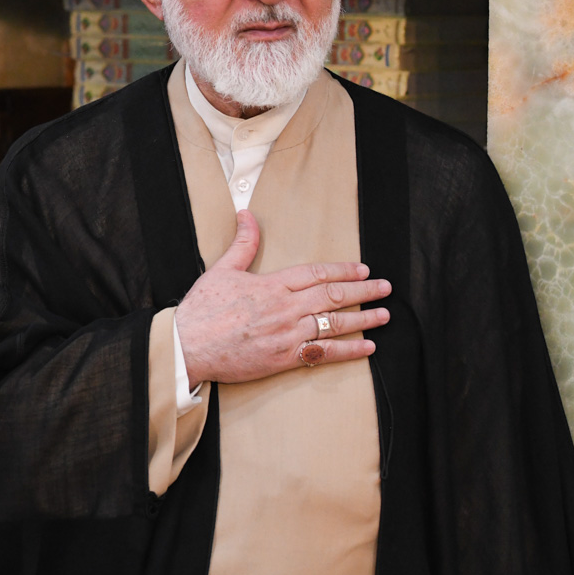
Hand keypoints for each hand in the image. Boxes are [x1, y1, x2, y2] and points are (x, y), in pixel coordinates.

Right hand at [174, 209, 390, 386]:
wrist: (188, 346)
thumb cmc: (202, 309)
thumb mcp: (221, 269)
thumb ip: (243, 244)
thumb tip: (247, 215)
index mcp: (271, 285)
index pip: (316, 273)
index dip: (342, 270)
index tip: (362, 269)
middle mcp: (284, 308)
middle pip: (332, 296)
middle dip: (363, 291)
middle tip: (385, 287)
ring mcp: (287, 335)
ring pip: (334, 323)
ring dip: (363, 318)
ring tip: (384, 314)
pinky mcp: (284, 359)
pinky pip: (324, 354)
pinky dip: (348, 350)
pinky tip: (367, 347)